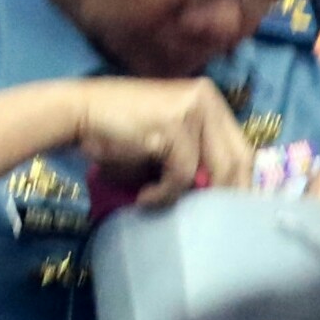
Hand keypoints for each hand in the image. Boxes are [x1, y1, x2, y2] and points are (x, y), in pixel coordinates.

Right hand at [69, 77, 255, 202]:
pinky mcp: (173, 125)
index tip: (233, 212)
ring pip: (213, 169)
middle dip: (224, 195)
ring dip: (187, 196)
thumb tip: (222, 196)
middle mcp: (206, 98)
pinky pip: (182, 174)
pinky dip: (163, 194)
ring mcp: (191, 110)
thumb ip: (195, 157)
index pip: (242, 148)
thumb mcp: (167, 143)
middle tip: (209, 221)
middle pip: (236, 159)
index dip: (241, 183)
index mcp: (208, 98)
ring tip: (158, 201)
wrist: (78, 114)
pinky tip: (144, 197)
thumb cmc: (118, 134)